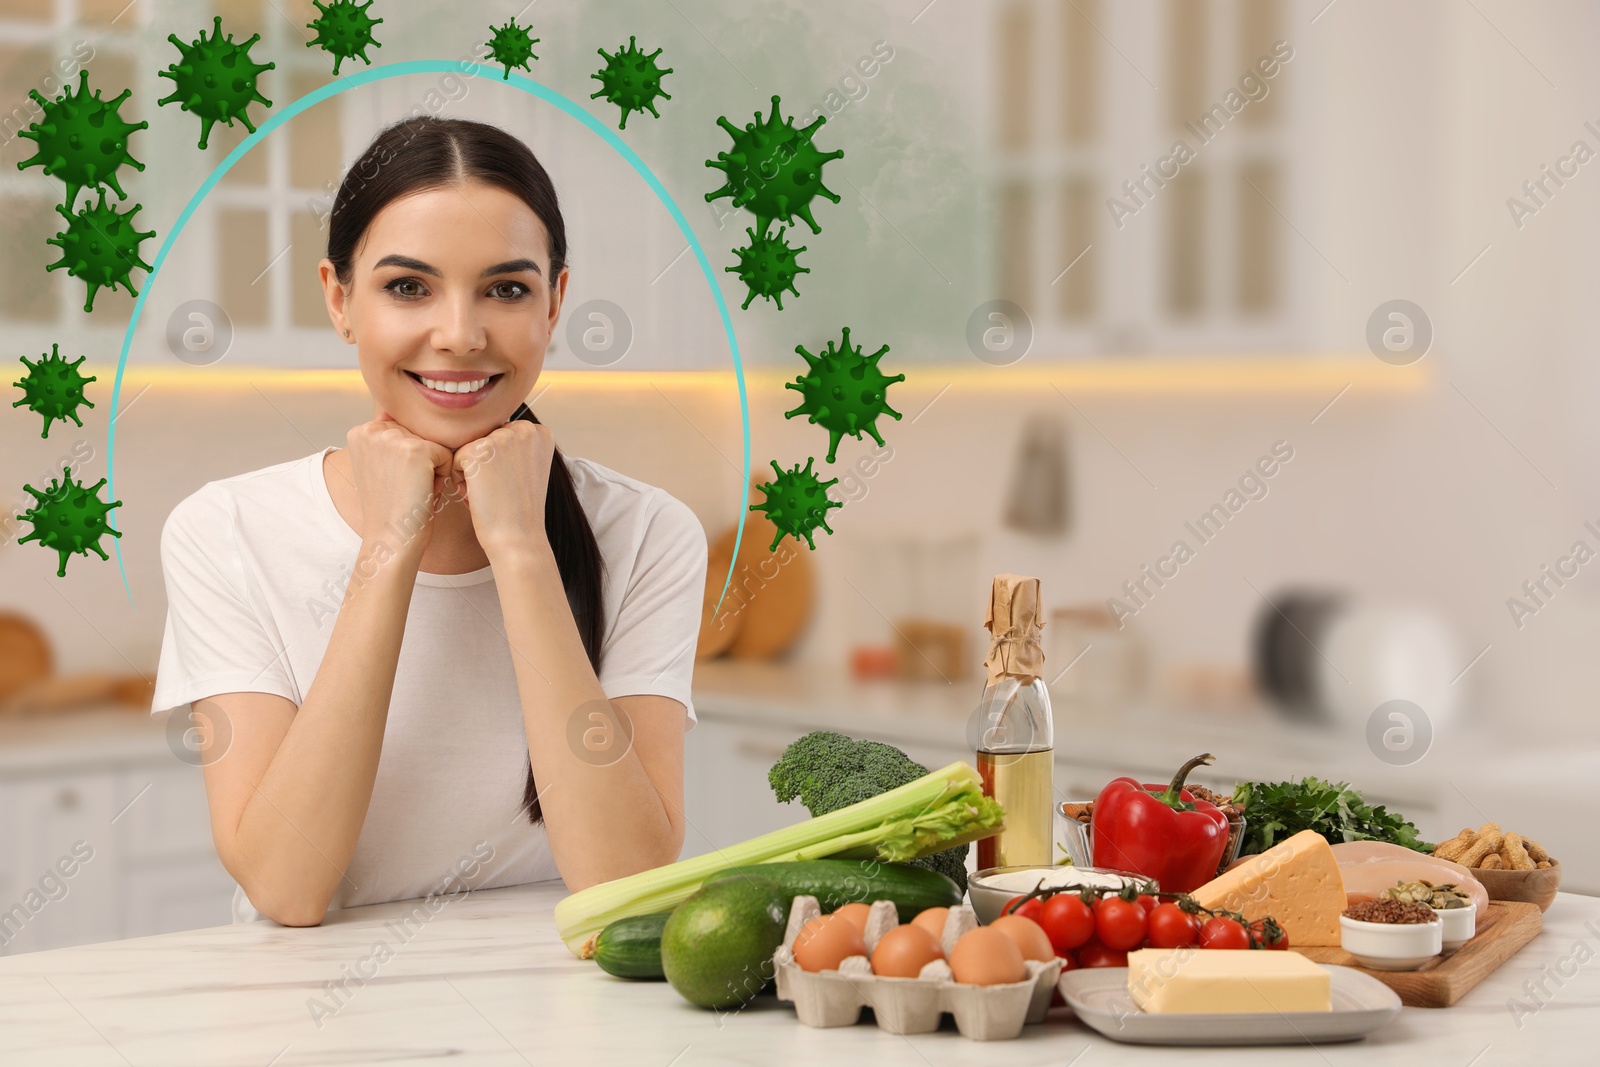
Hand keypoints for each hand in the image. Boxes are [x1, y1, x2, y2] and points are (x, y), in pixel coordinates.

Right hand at [345, 411, 455, 557]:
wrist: (391, 539)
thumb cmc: (392, 507)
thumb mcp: (380, 465)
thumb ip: (388, 438)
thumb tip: (399, 413)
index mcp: (361, 431)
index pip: (406, 429)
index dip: (408, 459)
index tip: (394, 481)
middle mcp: (372, 429)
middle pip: (422, 434)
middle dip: (422, 462)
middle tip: (406, 488)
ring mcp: (393, 438)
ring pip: (436, 444)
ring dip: (433, 469)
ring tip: (414, 490)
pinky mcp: (416, 450)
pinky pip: (448, 455)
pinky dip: (442, 477)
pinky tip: (424, 493)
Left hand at [451, 419, 554, 559]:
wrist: (518, 537)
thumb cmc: (518, 510)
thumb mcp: (527, 469)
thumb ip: (514, 446)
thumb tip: (486, 435)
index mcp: (539, 432)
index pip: (501, 436)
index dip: (501, 463)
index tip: (514, 483)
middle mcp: (524, 429)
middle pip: (484, 440)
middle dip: (485, 466)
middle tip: (502, 491)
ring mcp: (502, 437)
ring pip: (469, 449)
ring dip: (472, 473)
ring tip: (491, 494)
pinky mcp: (478, 450)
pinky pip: (455, 460)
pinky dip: (461, 481)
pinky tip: (480, 496)